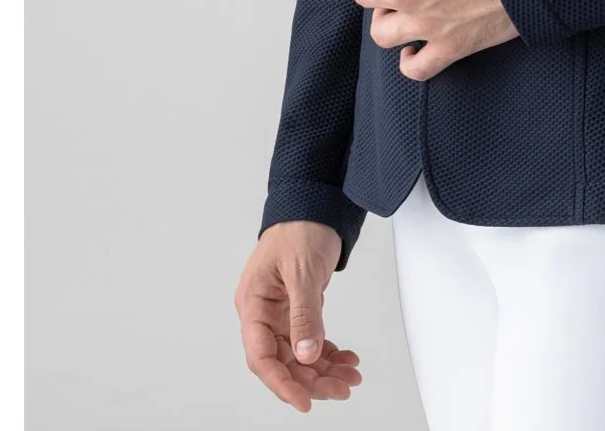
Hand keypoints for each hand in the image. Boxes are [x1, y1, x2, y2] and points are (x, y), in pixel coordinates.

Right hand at [235, 221, 362, 412]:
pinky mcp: (299, 308)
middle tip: (341, 389)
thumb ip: (304, 315)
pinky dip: (328, 352)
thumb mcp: (302, 271)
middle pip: (284, 360)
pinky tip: (345, 358)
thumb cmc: (299, 226)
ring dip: (324, 369)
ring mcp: (282, 312)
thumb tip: (306, 355)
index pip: (262, 356)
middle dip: (312, 379)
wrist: (314, 202)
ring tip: (351, 376)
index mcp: (254, 304)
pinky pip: (310, 339)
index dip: (282, 383)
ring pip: (300, 354)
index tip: (304, 401)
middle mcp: (264, 312)